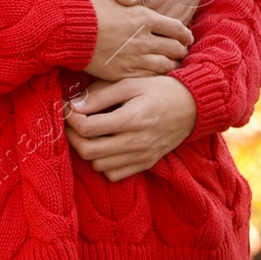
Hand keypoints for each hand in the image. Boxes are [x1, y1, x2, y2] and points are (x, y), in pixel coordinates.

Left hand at [66, 75, 196, 179]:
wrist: (192, 107)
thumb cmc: (158, 90)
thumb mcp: (130, 84)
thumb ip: (101, 95)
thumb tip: (74, 106)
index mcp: (132, 119)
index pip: (88, 127)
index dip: (71, 118)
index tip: (68, 108)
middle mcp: (137, 142)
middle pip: (89, 151)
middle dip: (72, 137)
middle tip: (72, 123)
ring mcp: (142, 156)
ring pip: (99, 166)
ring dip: (87, 151)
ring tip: (87, 134)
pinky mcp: (146, 163)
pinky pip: (115, 175)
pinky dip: (104, 164)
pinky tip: (104, 147)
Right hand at [84, 0, 191, 78]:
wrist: (65, 30)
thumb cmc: (87, 9)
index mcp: (144, 18)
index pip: (176, 28)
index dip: (184, 34)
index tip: (185, 37)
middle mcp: (144, 39)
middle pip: (175, 48)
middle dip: (180, 49)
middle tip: (179, 51)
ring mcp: (134, 58)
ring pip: (165, 65)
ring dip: (171, 64)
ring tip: (170, 63)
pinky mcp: (123, 73)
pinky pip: (148, 77)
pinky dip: (155, 75)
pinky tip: (153, 73)